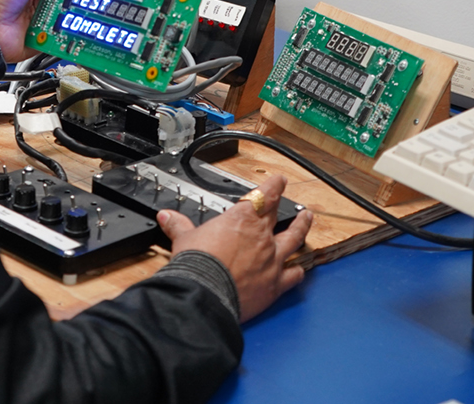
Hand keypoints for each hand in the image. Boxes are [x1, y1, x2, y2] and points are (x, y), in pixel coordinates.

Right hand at [156, 174, 312, 321]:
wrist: (206, 292)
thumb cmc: (197, 264)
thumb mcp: (184, 239)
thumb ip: (179, 226)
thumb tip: (166, 217)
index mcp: (242, 220)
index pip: (263, 196)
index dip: (273, 186)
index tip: (279, 180)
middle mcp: (262, 237)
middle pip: (278, 215)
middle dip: (286, 205)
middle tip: (293, 200)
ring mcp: (272, 260)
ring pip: (294, 239)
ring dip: (302, 229)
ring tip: (308, 220)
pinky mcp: (275, 284)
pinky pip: (292, 276)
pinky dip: (297, 272)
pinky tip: (301, 271)